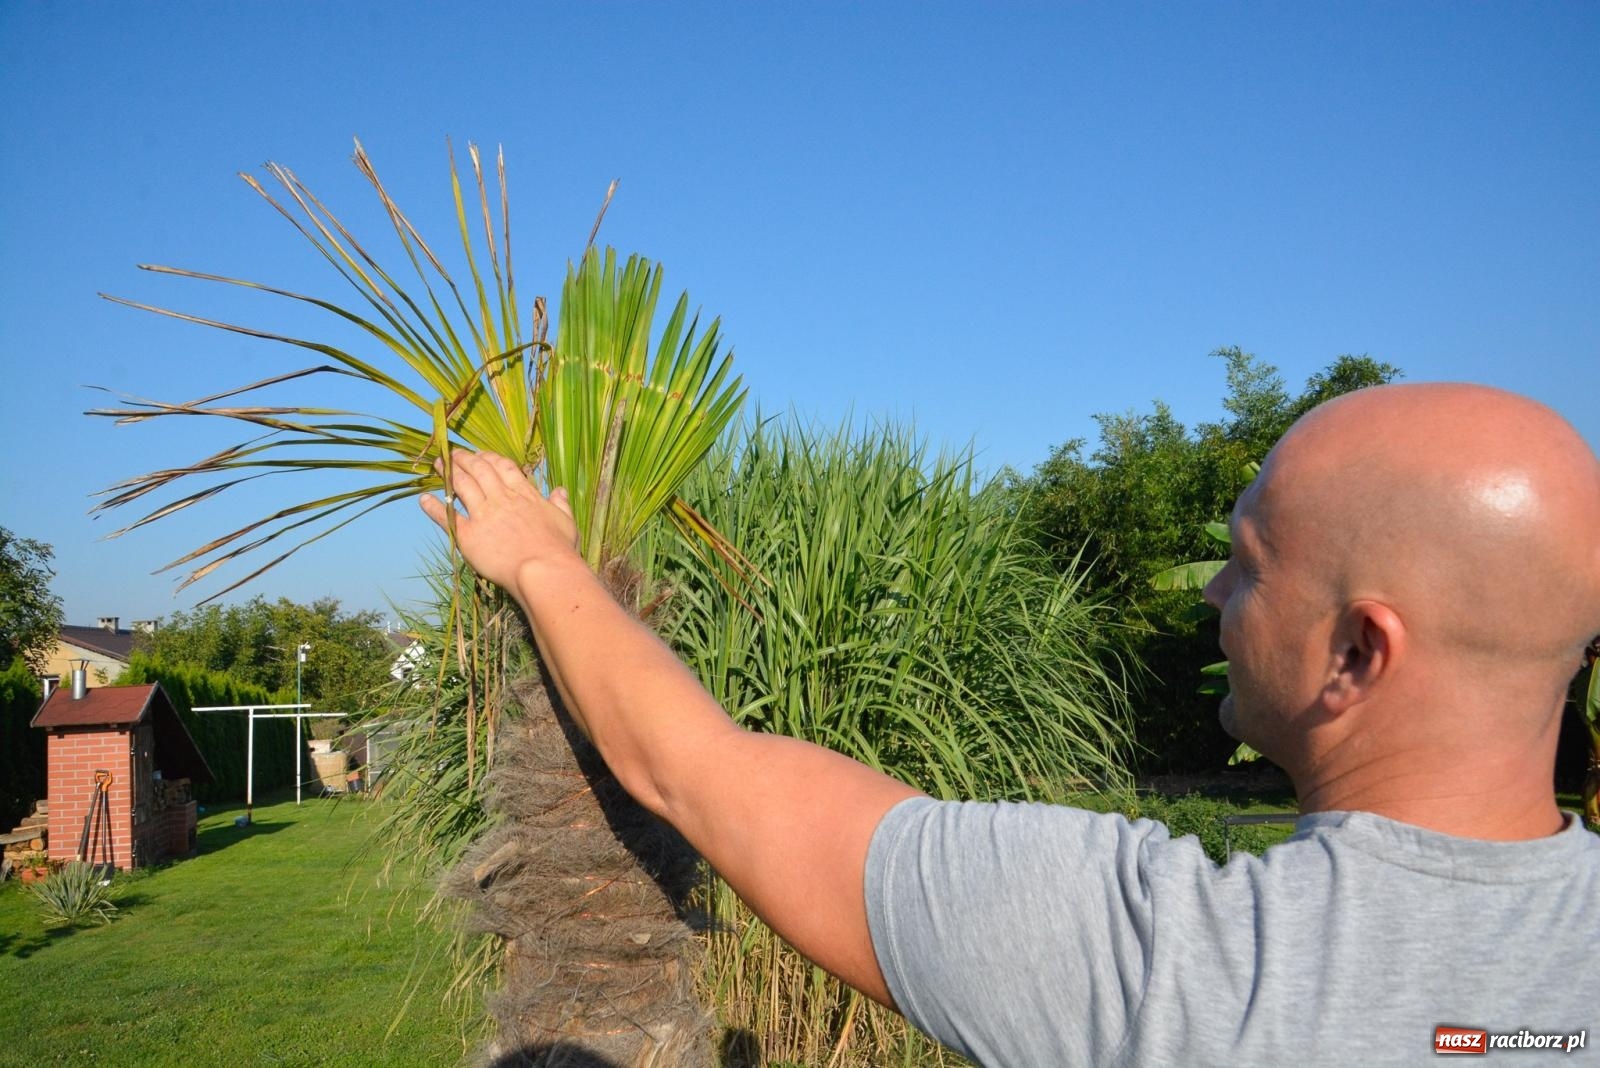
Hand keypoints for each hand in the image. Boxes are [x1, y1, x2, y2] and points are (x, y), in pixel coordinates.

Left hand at [418, 450, 580, 589]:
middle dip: (465, 459)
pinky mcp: (469, 534)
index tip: (481, 454)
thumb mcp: (566, 522)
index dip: (489, 457)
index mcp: (524, 494)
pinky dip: (434, 506)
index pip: (503, 466)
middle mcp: (501, 498)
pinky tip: (424, 499)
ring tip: (438, 465)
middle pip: (479, 469)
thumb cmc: (558, 549)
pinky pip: (447, 516)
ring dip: (448, 473)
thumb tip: (560, 491)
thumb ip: (560, 504)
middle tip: (454, 454)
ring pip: (462, 485)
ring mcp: (483, 514)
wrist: (542, 570)